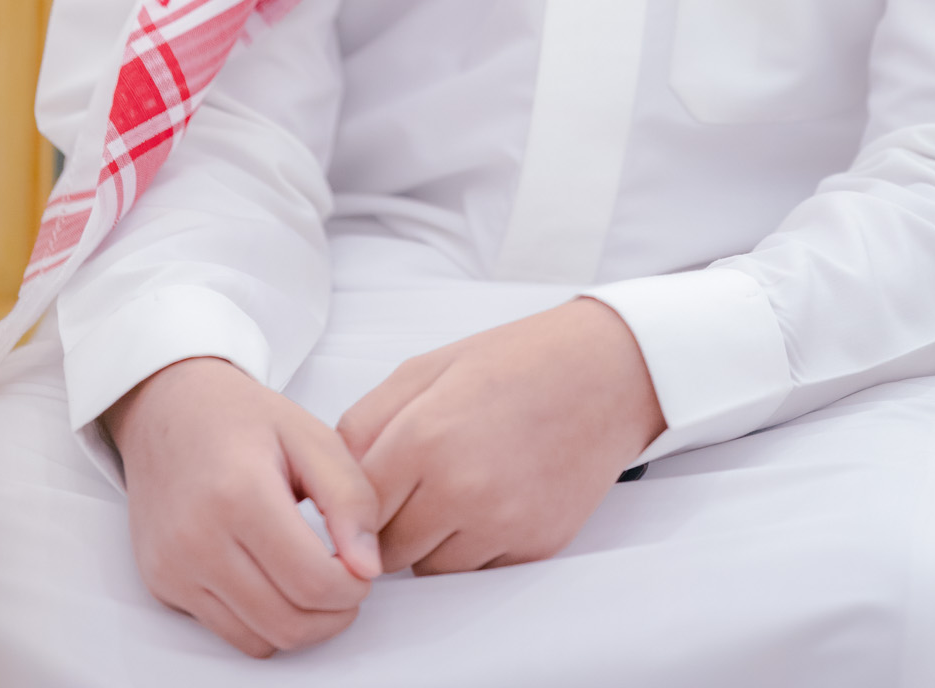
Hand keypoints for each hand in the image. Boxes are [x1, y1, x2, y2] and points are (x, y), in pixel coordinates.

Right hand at [104, 356, 380, 657]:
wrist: (170, 409)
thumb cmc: (240, 417)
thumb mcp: (310, 435)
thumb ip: (350, 498)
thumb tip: (368, 565)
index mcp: (239, 493)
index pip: (312, 581)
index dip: (353, 587)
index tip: (364, 568)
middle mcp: (197, 539)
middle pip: (287, 622)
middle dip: (334, 614)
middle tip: (349, 581)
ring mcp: (174, 568)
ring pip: (259, 640)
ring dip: (302, 625)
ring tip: (318, 582)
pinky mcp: (162, 585)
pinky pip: (227, 633)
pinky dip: (264, 622)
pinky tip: (279, 582)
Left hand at [338, 297, 664, 575]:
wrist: (603, 372)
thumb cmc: (513, 362)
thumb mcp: (425, 369)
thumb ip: (365, 423)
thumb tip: (331, 479)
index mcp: (424, 437)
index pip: (353, 509)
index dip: (353, 501)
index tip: (363, 491)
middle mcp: (461, 489)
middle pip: (385, 550)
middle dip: (388, 524)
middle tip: (412, 484)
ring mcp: (501, 524)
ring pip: (429, 568)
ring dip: (429, 540)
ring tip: (455, 486)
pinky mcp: (534, 546)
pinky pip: (477, 572)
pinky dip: (473, 547)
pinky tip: (491, 498)